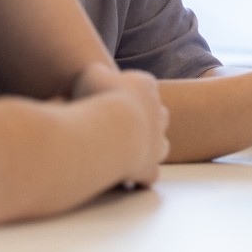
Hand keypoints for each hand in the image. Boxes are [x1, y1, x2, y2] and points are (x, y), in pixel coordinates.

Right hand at [72, 64, 168, 185]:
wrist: (110, 132)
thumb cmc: (98, 99)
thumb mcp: (91, 74)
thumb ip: (96, 74)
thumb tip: (96, 77)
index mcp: (146, 87)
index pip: (143, 86)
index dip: (124, 93)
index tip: (107, 99)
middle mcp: (159, 113)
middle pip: (156, 115)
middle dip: (141, 120)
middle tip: (114, 126)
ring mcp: (157, 142)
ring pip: (160, 145)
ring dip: (144, 148)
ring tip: (120, 152)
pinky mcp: (150, 168)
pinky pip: (149, 174)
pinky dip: (139, 177)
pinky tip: (124, 178)